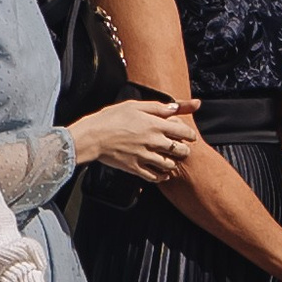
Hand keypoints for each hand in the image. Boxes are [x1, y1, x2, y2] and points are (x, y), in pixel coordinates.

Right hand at [69, 94, 196, 181]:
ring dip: (173, 163)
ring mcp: (144, 156)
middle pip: (180, 150)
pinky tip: (162, 173)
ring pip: (170, 165)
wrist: (91, 136)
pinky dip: (162, 177)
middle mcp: (153, 141)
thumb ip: (157, 107)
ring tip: (171, 160)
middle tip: (182, 149)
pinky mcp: (135, 168)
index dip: (190, 134)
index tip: (190, 136)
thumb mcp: (134, 105)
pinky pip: (155, 177)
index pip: (183, 131)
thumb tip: (175, 108)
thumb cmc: (110, 118)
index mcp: (155, 124)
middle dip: (184, 150)